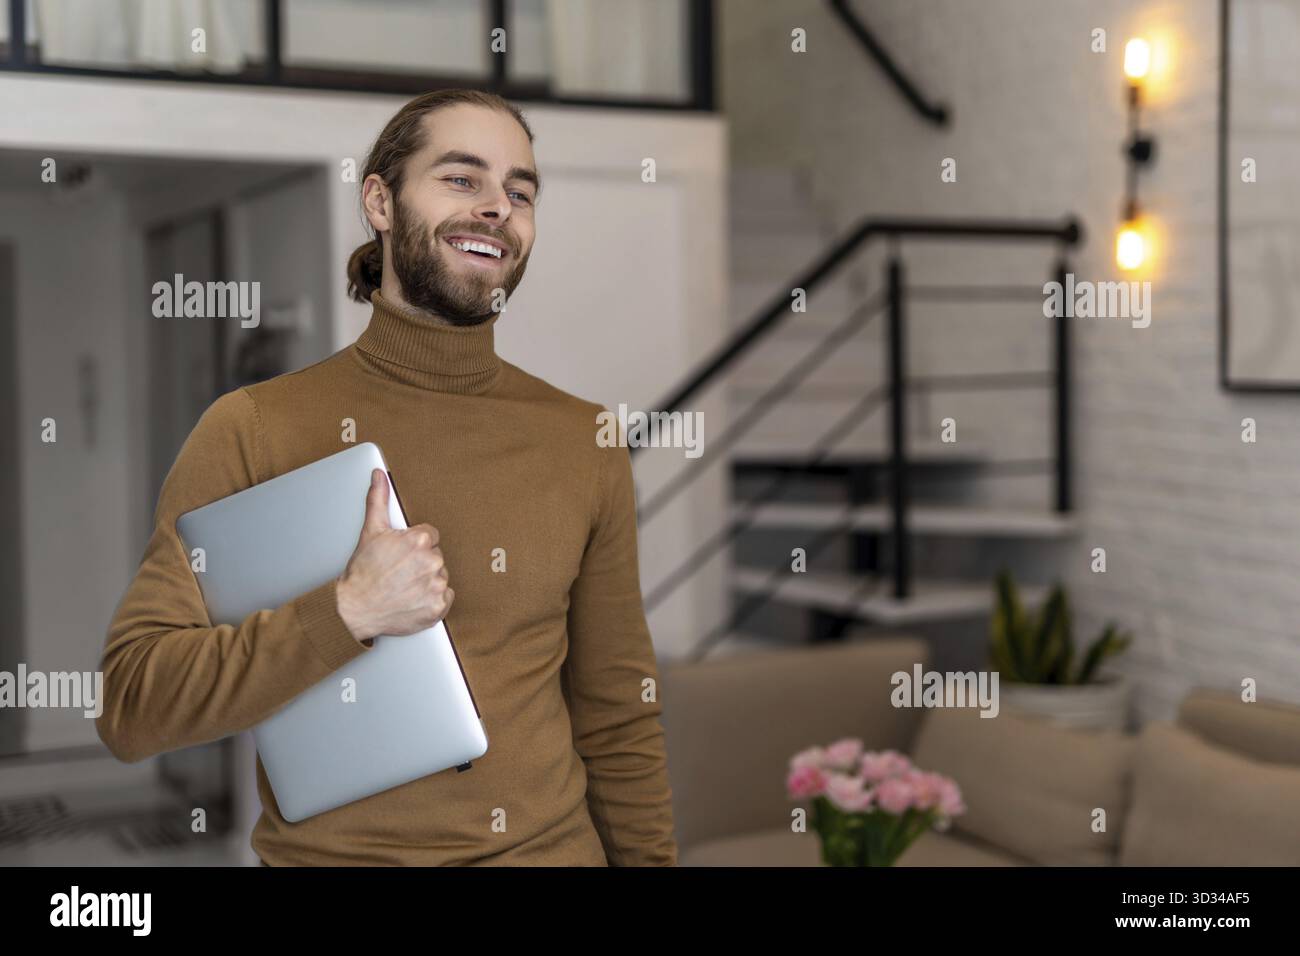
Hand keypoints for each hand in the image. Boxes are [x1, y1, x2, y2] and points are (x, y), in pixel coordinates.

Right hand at [335, 468, 453, 643]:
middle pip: (435, 556)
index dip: (414, 545)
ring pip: (440, 576)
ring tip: (404, 585)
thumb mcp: (370, 532)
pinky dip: (432, 600)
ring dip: (426, 581)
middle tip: (399, 571)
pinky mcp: (437, 607)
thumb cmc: (362, 572)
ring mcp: (436, 586)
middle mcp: (431, 562)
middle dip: (420, 562)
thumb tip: (380, 476)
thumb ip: (379, 500)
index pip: (430, 536)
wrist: (355, 609)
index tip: (401, 555)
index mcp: (419, 540)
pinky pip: (444, 598)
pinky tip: (413, 598)